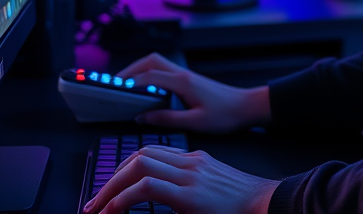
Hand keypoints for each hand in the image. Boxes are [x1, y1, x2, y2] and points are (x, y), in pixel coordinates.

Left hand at [82, 145, 277, 213]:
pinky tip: (113, 212)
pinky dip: (123, 199)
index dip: (124, 170)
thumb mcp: (211, 192)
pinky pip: (146, 187)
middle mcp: (190, 162)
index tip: (110, 191)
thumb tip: (162, 202)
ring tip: (98, 208)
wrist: (267, 204)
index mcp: (194, 161)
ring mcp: (189, 174)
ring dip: (111, 188)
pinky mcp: (189, 193)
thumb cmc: (242, 204)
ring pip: (138, 165)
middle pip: (139, 155)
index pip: (150, 153)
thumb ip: (186, 192)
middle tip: (95, 202)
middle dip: (111, 178)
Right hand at [117, 52, 270, 132]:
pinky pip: (165, 71)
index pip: (149, 76)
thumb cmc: (226, 115)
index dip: (130, 82)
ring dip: (140, 70)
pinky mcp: (190, 80)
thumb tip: (142, 117)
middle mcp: (183, 74)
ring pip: (158, 63)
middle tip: (115, 83)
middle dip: (131, 69)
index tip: (115, 90)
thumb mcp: (195, 122)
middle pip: (151, 60)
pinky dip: (150, 75)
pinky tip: (146, 89)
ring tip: (125, 85)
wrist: (247, 107)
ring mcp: (187, 75)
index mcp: (183, 82)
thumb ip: (166, 119)